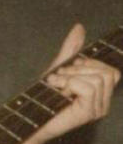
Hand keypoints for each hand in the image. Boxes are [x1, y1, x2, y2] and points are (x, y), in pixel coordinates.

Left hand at [35, 23, 120, 143]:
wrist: (31, 116)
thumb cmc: (45, 95)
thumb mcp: (59, 67)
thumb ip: (71, 49)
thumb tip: (79, 27)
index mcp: (100, 92)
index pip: (112, 71)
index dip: (89, 64)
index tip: (68, 70)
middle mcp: (103, 102)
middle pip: (106, 73)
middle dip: (79, 69)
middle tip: (60, 78)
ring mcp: (98, 109)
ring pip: (98, 79)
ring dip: (72, 77)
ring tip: (58, 85)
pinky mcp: (89, 113)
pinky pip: (89, 88)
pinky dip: (71, 84)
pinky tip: (60, 91)